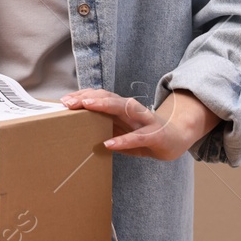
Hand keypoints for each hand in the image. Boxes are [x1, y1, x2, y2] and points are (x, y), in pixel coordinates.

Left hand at [60, 88, 220, 160]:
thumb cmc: (144, 134)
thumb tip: (78, 130)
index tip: (64, 100)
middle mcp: (132, 109)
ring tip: (87, 106)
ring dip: (105, 105)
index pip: (100, 97)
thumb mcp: (121, 130)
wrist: (176, 138)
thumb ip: (105, 127)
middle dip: (88, 98)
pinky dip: (123, 140)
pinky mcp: (155, 135)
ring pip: (124, 107)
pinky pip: (137, 137)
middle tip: (68, 102)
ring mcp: (144, 120)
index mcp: (122, 108)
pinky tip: (109, 144)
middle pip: (108, 97)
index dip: (82, 96)